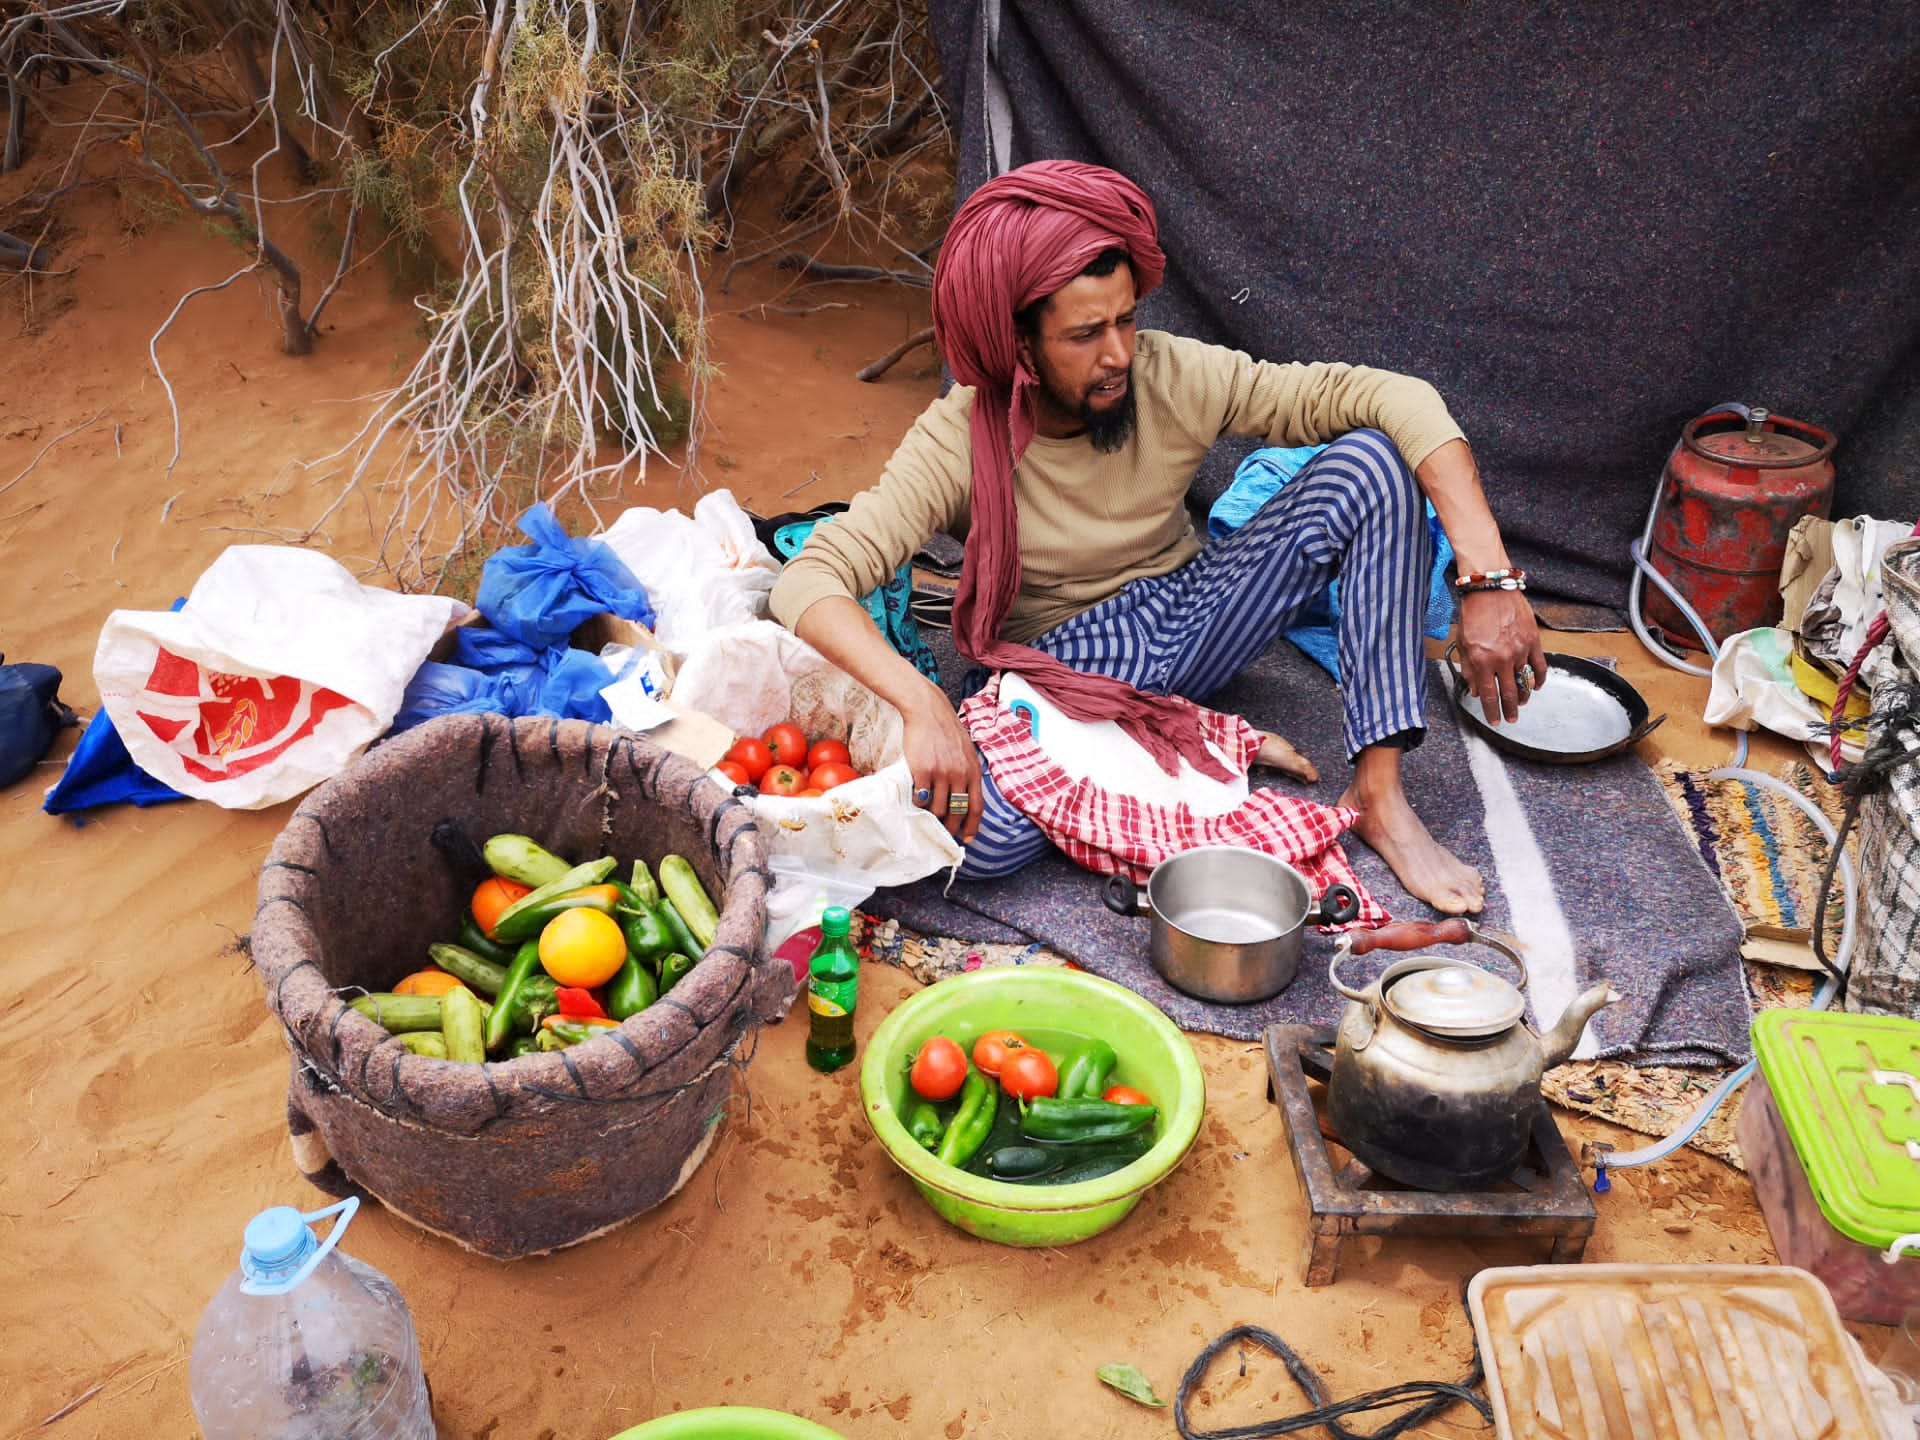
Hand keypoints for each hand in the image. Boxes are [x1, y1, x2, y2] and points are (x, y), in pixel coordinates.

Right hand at [901, 689, 982, 843]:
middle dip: (950, 826)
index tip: (967, 839)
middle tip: (943, 832)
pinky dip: (919, 803)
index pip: (977, 806)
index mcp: (973, 770)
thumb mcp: (966, 751)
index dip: (972, 826)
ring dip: (933, 815)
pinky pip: (921, 798)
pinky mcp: (923, 771)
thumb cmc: (946, 731)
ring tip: (927, 814)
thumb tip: (964, 796)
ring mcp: (942, 773)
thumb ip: (967, 772)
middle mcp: (960, 774)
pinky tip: (916, 798)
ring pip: (938, 808)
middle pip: (957, 812)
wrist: (927, 711)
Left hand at [1456, 589, 1546, 723]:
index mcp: (1483, 661)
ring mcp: (1521, 650)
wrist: (1490, 588)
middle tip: (1511, 719)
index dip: (1492, 711)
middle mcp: (1503, 659)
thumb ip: (1469, 670)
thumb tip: (1475, 691)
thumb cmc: (1473, 614)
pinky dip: (1540, 679)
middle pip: (1510, 694)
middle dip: (1510, 710)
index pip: (1489, 695)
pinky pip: (1540, 666)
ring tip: (1521, 703)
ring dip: (1524, 696)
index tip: (1495, 721)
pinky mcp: (1534, 640)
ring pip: (1526, 682)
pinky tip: (1536, 686)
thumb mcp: (1462, 644)